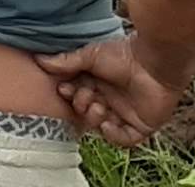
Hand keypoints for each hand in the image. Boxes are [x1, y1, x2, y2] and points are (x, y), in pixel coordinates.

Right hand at [33, 37, 176, 145]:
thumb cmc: (124, 54)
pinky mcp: (141, 126)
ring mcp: (125, 113)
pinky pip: (123, 139)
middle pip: (86, 113)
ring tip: (98, 106)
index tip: (64, 87)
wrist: (154, 62)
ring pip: (101, 126)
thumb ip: (66, 62)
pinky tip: (108, 122)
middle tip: (85, 95)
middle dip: (81, 106)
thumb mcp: (90, 56)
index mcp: (98, 83)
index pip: (76, 96)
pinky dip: (112, 134)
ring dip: (94, 119)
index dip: (68, 95)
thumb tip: (40, 60)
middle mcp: (110, 99)